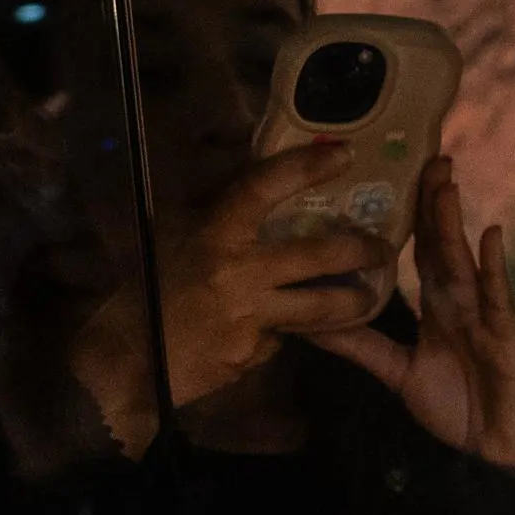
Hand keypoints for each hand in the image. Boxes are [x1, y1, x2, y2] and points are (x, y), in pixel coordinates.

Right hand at [65, 142, 397, 451]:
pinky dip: (284, 332)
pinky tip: (280, 331)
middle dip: (359, 250)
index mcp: (214, 233)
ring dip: (352, 302)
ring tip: (370, 298)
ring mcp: (251, 315)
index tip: (343, 153)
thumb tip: (250, 193)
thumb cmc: (147, 291)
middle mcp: (238, 271)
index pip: (263, 188)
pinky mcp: (255, 352)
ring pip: (320, 308)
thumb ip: (216, 219)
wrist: (130, 360)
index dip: (304, 167)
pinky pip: (284, 337)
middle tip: (384, 247)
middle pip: (316, 255)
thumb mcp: (175, 239)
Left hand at [296, 157, 514, 471]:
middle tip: (427, 154)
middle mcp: (461, 302)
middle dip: (434, 201)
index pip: (422, 252)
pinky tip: (491, 234)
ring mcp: (484, 315)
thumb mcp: (397, 374)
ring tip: (444, 181)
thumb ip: (359, 345)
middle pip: (443, 243)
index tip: (395, 175)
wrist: (497, 453)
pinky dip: (493, 267)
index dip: (411, 216)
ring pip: (463, 260)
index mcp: (439, 307)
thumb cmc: (456, 410)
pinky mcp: (505, 336)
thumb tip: (307, 323)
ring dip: (454, 221)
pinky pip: (497, 297)